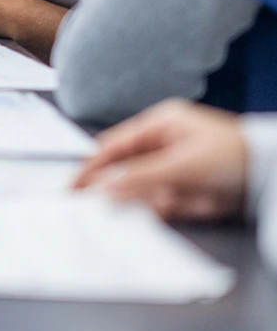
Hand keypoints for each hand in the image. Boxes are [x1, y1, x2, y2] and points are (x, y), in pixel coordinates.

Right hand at [73, 99, 247, 220]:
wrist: (274, 175)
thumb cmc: (233, 156)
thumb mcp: (182, 165)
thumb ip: (140, 177)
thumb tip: (104, 188)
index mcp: (160, 124)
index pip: (115, 145)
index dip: (92, 165)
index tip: (74, 186)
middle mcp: (166, 143)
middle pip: (130, 169)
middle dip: (126, 187)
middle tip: (101, 203)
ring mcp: (180, 166)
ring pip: (152, 189)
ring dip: (161, 199)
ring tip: (182, 199)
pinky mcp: (193, 188)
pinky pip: (172, 202)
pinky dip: (178, 207)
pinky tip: (200, 202)